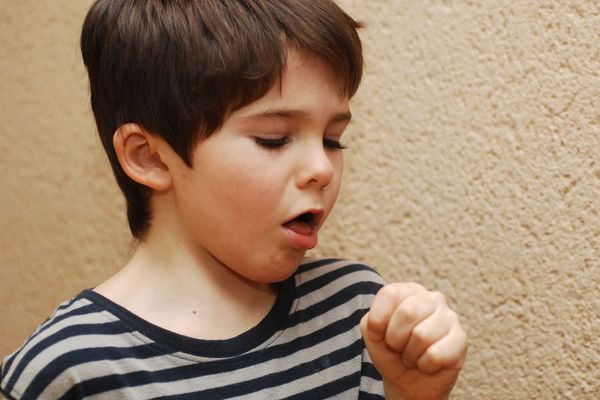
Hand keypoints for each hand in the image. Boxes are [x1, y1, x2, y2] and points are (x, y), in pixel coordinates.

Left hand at [360, 283, 467, 399]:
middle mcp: (432, 298)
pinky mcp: (461, 339)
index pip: (391, 294)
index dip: (379, 319)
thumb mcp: (372, 334)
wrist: (409, 381)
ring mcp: (450, 317)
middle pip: (407, 313)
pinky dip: (424, 365)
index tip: (380, 332)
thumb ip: (371, 322)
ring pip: (422, 335)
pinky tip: (427, 363)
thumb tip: (381, 323)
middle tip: (398, 347)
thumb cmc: (390, 351)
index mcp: (409, 290)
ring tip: (412, 355)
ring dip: (410, 354)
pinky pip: (436, 355)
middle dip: (395, 339)